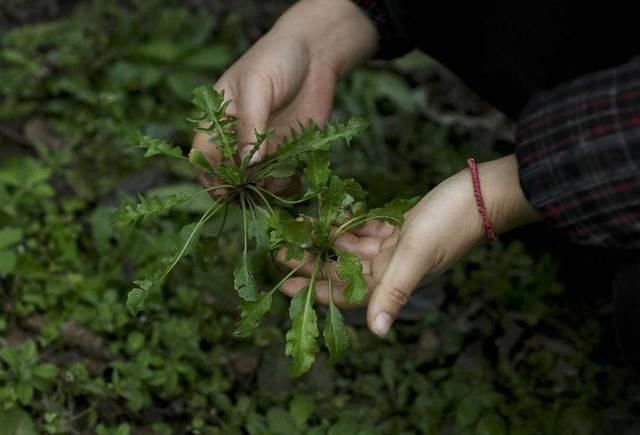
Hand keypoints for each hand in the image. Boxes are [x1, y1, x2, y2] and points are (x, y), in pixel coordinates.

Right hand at [193, 0, 376, 191]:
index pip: (203, 156)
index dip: (210, 176)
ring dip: (265, 189)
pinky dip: (287, 185)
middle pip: (229, 175)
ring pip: (257, 182)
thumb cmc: (276, 59)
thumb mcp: (257, 87)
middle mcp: (237, 138)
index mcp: (217, 119)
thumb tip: (248, 165)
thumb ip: (250, 125)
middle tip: (255, 192)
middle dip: (240, 189)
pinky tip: (294, 179)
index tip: (224, 191)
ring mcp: (263, 147)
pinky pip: (282, 178)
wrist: (316, 52)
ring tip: (279, 180)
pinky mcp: (288, 152)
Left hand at [277, 155, 541, 336]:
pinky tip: (326, 215)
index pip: (345, 293)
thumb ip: (395, 292)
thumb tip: (376, 332)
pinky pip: (364, 228)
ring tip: (294, 230)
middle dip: (310, 263)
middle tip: (278, 252)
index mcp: (392, 279)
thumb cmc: (452, 223)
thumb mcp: (418, 254)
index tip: (283, 284)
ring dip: (323, 241)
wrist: (483, 193)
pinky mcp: (398, 226)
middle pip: (341, 271)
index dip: (313, 290)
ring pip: (349, 249)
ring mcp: (394, 247)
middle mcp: (390, 267)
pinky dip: (346, 223)